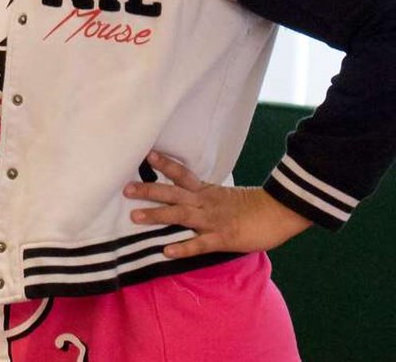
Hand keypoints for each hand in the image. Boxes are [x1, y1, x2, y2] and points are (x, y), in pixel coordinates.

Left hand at [124, 151, 311, 258]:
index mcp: (207, 191)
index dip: (164, 165)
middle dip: (148, 191)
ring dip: (157, 216)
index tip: (146, 155)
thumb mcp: (225, 196)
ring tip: (134, 217)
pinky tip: (167, 251)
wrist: (281, 213)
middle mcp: (205, 203)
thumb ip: (205, 196)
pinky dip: (183, 247)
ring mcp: (213, 220)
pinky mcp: (223, 238)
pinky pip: (200, 244)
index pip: (182, 174)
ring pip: (180, 216)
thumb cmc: (254, 207)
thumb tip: (185, 195)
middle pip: (172, 193)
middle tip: (125, 189)